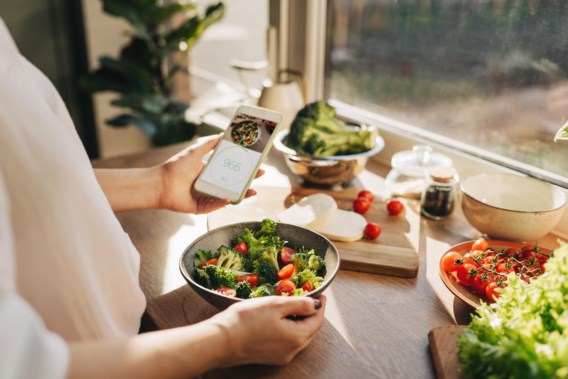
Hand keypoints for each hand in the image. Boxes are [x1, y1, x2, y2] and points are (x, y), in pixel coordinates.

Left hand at [157, 134, 263, 213]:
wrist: (160, 183)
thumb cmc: (176, 167)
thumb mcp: (196, 151)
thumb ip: (210, 143)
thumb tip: (224, 133)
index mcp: (211, 172)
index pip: (232, 170)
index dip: (244, 168)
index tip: (256, 163)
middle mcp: (212, 185)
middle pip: (234, 184)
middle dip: (249, 181)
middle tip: (260, 175)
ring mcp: (208, 197)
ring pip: (229, 196)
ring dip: (241, 195)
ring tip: (252, 191)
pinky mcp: (202, 208)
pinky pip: (216, 206)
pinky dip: (223, 202)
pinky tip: (228, 198)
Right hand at [210, 295, 325, 366]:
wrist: (221, 341)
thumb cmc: (246, 320)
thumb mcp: (276, 304)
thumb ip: (299, 304)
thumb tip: (315, 305)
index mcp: (297, 337)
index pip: (317, 321)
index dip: (320, 307)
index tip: (321, 296)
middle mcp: (291, 351)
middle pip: (310, 331)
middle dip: (312, 315)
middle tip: (310, 300)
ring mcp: (280, 356)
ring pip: (298, 338)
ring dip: (300, 323)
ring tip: (295, 308)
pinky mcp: (268, 357)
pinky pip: (286, 343)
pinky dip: (289, 331)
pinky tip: (280, 321)